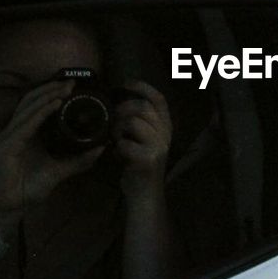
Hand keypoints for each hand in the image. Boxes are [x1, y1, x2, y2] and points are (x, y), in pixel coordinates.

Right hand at [0, 79, 104, 238]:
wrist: (8, 209)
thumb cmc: (27, 189)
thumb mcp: (59, 171)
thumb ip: (78, 161)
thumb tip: (101, 148)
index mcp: (27, 133)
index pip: (38, 105)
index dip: (53, 93)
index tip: (74, 85)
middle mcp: (17, 131)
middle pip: (32, 101)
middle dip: (51, 89)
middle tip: (72, 81)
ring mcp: (10, 137)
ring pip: (29, 108)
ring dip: (47, 96)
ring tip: (65, 88)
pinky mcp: (8, 146)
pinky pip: (26, 125)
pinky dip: (40, 113)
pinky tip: (54, 104)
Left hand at [112, 79, 171, 195]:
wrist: (145, 195)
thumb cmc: (139, 165)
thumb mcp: (144, 140)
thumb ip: (139, 123)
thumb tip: (118, 103)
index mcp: (166, 127)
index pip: (158, 99)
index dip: (142, 87)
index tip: (125, 83)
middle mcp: (166, 135)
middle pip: (143, 108)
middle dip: (122, 109)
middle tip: (112, 120)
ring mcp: (159, 147)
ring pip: (133, 122)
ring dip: (117, 128)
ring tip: (114, 138)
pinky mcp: (148, 160)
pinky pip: (125, 143)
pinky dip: (116, 147)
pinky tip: (115, 154)